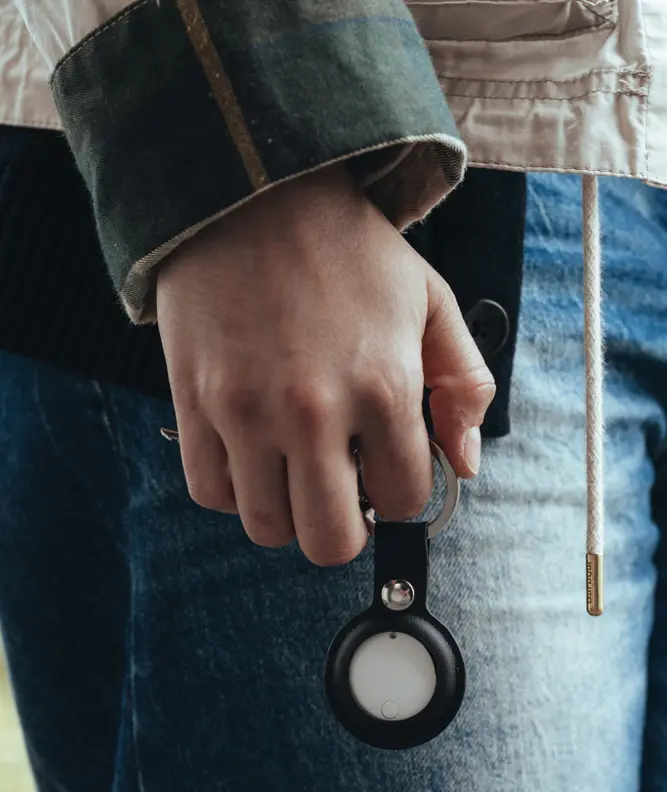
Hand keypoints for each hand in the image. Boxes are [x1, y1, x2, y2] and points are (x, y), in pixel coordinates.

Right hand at [156, 164, 494, 565]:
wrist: (250, 187)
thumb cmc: (344, 247)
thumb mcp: (429, 299)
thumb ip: (464, 385)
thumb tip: (464, 466)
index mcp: (384, 385)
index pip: (404, 500)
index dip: (399, 493)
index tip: (384, 471)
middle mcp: (315, 411)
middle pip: (332, 540)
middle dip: (346, 526)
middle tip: (341, 489)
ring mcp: (247, 412)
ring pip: (267, 528)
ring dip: (288, 512)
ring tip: (295, 469)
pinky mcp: (194, 404)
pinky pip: (210, 493)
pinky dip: (234, 490)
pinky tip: (252, 455)